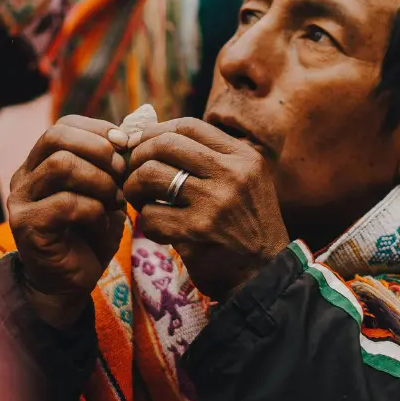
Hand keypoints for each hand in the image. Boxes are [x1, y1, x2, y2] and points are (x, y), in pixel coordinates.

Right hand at [8, 115, 127, 327]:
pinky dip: (94, 211)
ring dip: (99, 181)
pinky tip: (100, 224)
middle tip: (122, 173)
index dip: (99, 130)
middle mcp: (25, 177)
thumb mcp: (106, 192)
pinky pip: (66, 203)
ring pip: (61, 165)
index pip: (64, 125)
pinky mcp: (27, 226)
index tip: (125, 146)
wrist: (71, 283)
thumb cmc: (90, 234)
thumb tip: (131, 136)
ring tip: (114, 201)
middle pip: (56, 136)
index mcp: (41, 162)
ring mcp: (21, 201)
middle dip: (99, 150)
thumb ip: (111, 165)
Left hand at [124, 119, 290, 301]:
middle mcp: (231, 174)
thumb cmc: (246, 225)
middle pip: (165, 145)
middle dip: (139, 157)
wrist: (265, 274)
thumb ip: (210, 158)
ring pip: (150, 176)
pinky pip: (151, 216)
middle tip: (134, 174)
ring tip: (140, 199)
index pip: (188, 126)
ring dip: (135, 188)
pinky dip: (146, 222)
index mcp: (243, 157)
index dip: (156, 131)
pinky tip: (158, 229)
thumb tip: (152, 137)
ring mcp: (214, 203)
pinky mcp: (196, 232)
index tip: (141, 145)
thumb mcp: (245, 181)